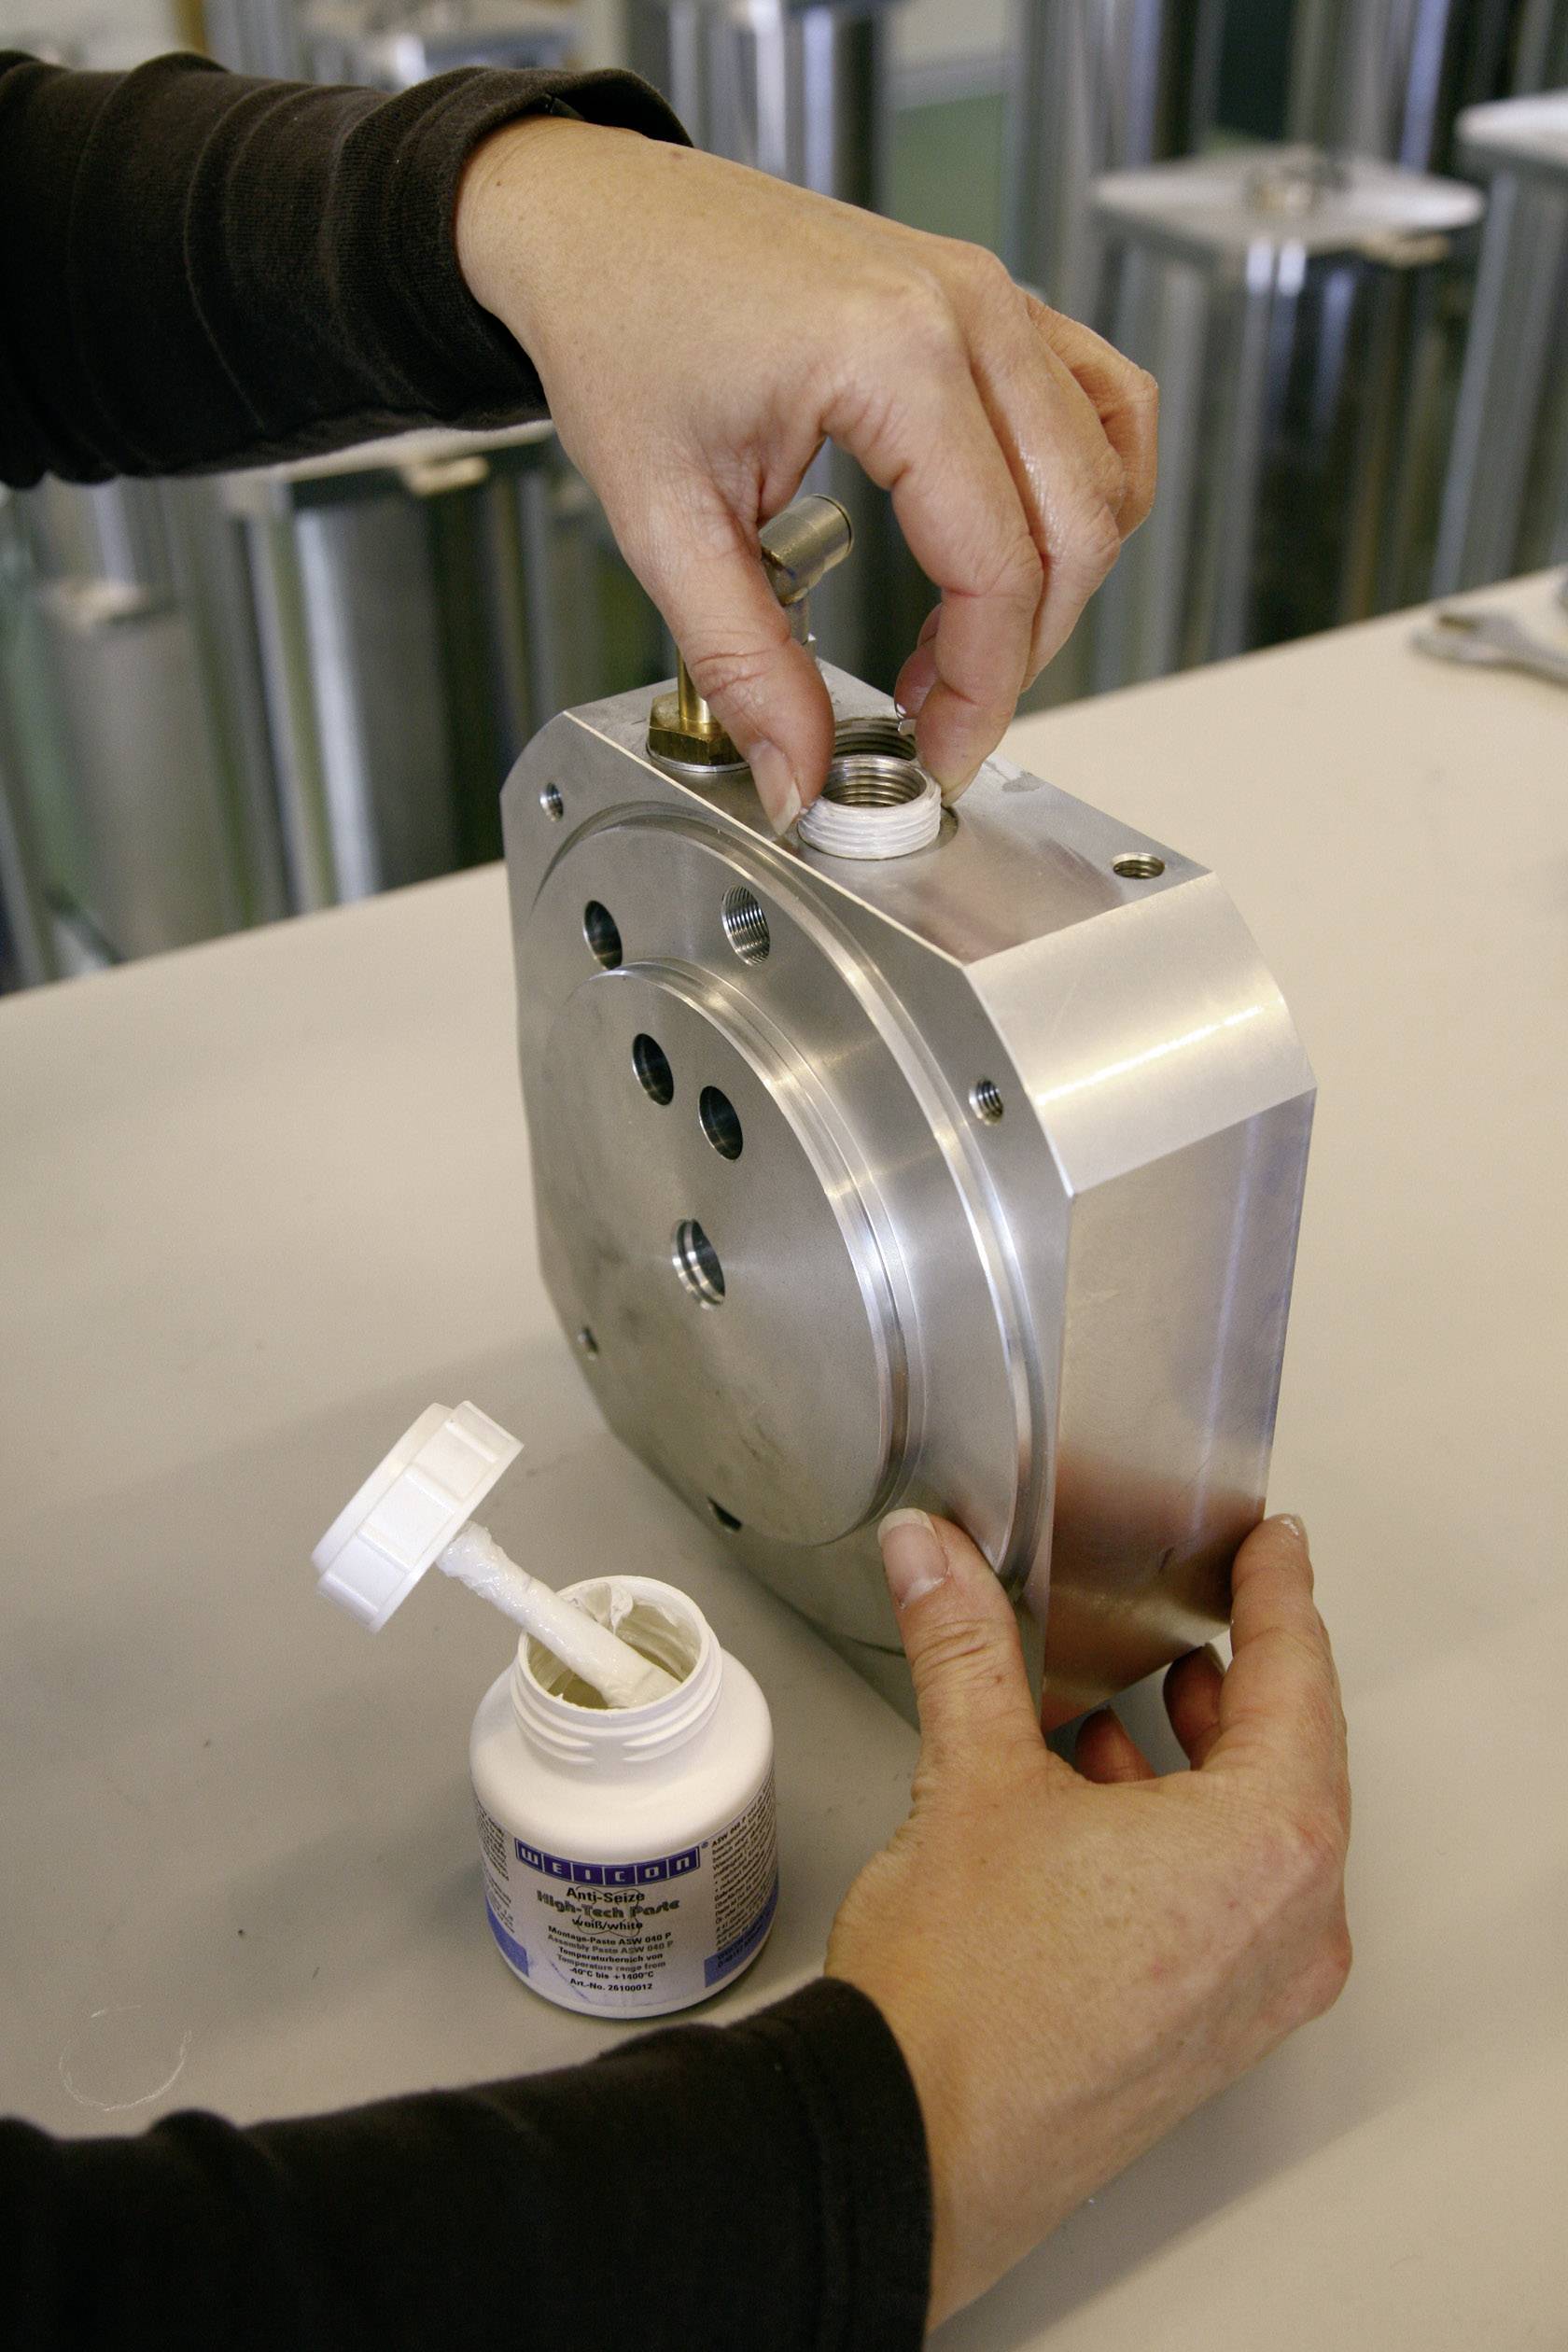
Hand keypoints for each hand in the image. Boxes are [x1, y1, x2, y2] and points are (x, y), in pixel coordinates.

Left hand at [455, 118, 1156, 828]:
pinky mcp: (984, 297)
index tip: (937, 755)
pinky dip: (1086, 486)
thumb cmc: (617, 321)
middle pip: (1077, 525)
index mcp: (893, 355)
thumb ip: (746, 665)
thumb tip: (800, 775)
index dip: (982, 690)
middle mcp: (965, 310)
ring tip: (970, 640)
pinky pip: (1099, 398)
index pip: (997, 567)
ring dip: (1064, 575)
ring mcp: (987, 293)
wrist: (590, 219)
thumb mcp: (666, 524)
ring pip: (1108, 465)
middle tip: (946, 719)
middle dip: (1023, 652)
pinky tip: (1020, 542)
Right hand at [826, 1510, 1350, 2326]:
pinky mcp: (1204, 2036)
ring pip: (1256, 1838)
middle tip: (1212, 1613)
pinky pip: (1226, 1904)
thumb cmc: (968, 1995)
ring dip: (1201, 1761)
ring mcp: (1251, 1993)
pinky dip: (1180, 1837)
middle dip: (1239, 1678)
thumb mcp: (972, 1774)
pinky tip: (1096, 1808)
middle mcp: (1289, 1926)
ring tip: (1132, 1709)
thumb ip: (963, 1642)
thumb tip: (935, 1557)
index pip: (1299, 1680)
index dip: (1278, 1596)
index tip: (1273, 1551)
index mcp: (1269, 1846)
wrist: (916, 2143)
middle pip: (1291, 1761)